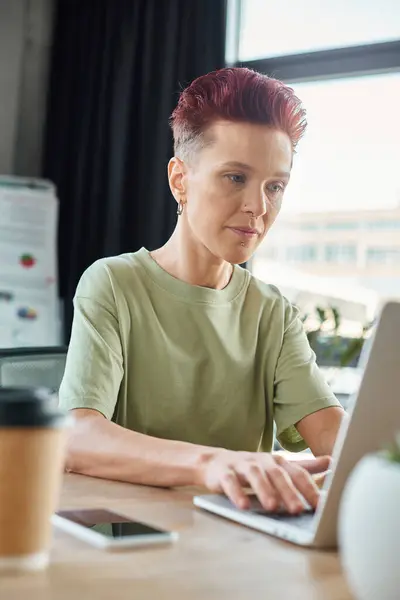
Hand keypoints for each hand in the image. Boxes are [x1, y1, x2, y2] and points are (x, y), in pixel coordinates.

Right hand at [200, 450, 330, 513]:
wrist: (216, 462)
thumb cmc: (252, 468)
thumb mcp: (279, 466)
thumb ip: (304, 467)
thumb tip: (331, 462)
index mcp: (277, 461)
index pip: (297, 473)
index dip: (309, 488)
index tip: (320, 506)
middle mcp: (262, 460)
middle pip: (277, 474)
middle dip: (288, 492)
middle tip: (298, 509)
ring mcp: (242, 465)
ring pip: (255, 475)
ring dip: (264, 490)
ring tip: (273, 507)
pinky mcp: (224, 472)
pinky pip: (231, 482)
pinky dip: (237, 493)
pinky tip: (243, 506)